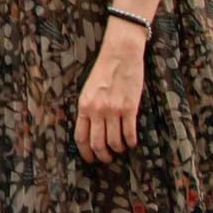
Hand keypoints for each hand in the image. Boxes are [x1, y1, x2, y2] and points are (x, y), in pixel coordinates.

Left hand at [76, 26, 145, 162]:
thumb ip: (88, 109)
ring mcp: (113, 110)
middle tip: (108, 158)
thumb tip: (91, 129)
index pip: (80, 137)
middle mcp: (96, 110)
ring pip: (114, 142)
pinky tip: (132, 142)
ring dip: (118, 149)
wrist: (120, 54)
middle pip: (97, 144)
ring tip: (121, 148)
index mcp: (83, 106)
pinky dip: (131, 142)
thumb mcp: (88, 90)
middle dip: (102, 156)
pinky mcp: (129, 108)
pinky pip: (129, 133)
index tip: (90, 159)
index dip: (85, 152)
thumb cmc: (104, 70)